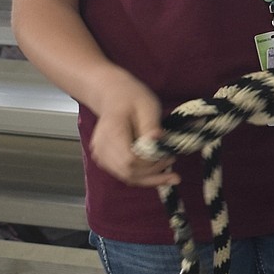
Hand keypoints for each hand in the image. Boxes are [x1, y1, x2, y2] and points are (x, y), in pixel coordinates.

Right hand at [88, 70, 179, 187]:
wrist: (113, 96)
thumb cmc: (131, 98)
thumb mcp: (147, 106)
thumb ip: (151, 126)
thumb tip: (158, 142)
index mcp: (111, 132)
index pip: (130, 160)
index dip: (151, 164)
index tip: (169, 156)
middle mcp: (102, 147)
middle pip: (128, 173)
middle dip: (153, 173)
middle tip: (172, 162)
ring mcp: (101, 155)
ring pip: (127, 177)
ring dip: (149, 178)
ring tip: (169, 174)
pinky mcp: (105, 160)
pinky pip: (125, 174)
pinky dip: (142, 176)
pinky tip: (157, 171)